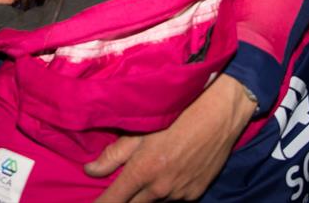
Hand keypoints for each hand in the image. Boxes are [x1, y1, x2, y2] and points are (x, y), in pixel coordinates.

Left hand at [86, 74, 256, 201]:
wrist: (218, 115)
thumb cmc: (176, 115)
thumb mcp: (139, 130)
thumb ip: (113, 154)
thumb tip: (90, 170)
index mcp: (142, 173)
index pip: (113, 201)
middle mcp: (160, 190)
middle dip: (124, 198)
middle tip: (123, 184)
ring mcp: (180, 194)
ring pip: (154, 202)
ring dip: (146, 194)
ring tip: (152, 168)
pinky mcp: (196, 193)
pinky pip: (174, 199)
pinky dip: (166, 191)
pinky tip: (169, 171)